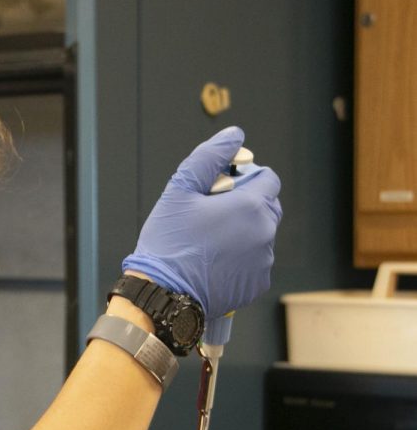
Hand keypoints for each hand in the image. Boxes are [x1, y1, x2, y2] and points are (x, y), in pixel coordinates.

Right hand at [121, 126, 282, 319]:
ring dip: (243, 233)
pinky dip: (240, 260)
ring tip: (209, 244)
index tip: (220, 190)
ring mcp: (263, 262)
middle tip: (211, 217)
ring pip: (260, 236)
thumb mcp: (179, 190)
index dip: (245, 179)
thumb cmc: (167, 243)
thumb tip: (234, 135)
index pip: (268, 179)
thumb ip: (209, 156)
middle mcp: (265, 233)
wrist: (161, 294)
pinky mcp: (256, 284)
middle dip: (245, 206)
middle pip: (267, 207)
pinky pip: (255, 263)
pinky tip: (214, 264)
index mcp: (251, 206)